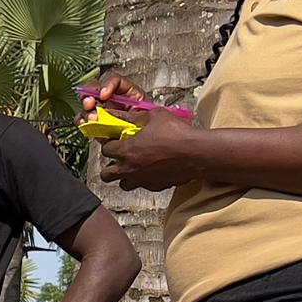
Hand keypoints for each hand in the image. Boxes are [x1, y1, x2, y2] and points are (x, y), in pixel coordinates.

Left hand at [83, 81, 207, 192]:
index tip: (114, 140)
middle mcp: (129, 169)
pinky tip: (150, 170)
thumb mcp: (154, 116)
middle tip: (118, 158)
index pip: (105, 150)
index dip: (109, 144)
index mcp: (126, 150)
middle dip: (110, 165)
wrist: (196, 153)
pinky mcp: (154, 187)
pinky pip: (142, 186)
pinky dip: (142, 180)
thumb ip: (133, 116)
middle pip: (106, 174)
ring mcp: (141, 180)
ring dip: (124, 176)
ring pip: (122, 184)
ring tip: (133, 167)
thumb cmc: (176, 134)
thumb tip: (121, 114)